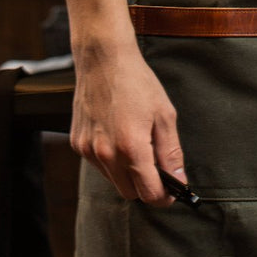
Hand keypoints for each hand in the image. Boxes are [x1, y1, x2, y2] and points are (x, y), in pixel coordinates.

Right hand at [70, 42, 184, 206]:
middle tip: (159, 167)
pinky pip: (99, 164)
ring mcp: (88, 150)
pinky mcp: (77, 144)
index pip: (148, 192)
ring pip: (113, 180)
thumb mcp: (165, 114)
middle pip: (129, 193)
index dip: (164, 196)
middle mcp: (105, 153)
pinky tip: (119, 135)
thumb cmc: (137, 83)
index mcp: (131, 146)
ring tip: (139, 143)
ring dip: (128, 173)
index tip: (173, 191)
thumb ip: (171, 151)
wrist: (104, 60)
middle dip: (146, 186)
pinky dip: (112, 160)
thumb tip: (179, 179)